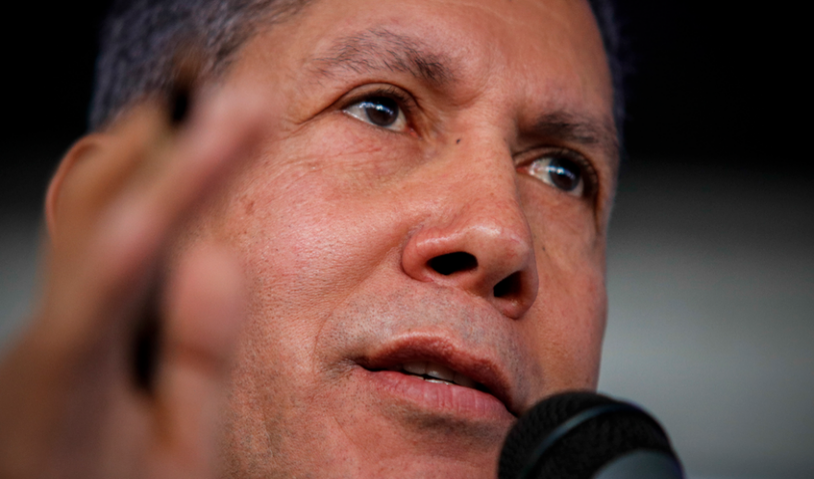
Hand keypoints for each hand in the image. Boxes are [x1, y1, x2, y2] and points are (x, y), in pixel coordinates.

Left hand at [0, 86, 267, 478]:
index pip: (131, 251)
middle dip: (172, 142)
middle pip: (98, 207)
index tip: (239, 122)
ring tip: (199, 106)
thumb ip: (197, 364)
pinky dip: (126, 180)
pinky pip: (83, 229)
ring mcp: (41, 316)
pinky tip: (159, 165)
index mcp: (74, 369)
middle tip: (234, 95)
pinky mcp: (54, 316)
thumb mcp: (180, 460)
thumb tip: (218, 261)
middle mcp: (43, 326)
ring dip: (143, 149)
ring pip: (81, 208)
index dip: (188, 177)